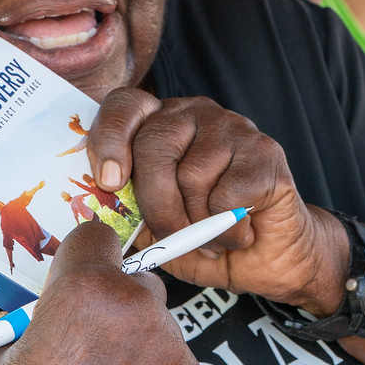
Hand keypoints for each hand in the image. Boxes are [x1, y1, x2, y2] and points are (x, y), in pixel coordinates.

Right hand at [0, 223, 208, 364]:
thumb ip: (18, 323)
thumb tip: (33, 313)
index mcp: (84, 291)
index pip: (96, 235)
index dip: (77, 259)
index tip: (65, 286)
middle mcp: (140, 313)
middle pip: (133, 281)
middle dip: (108, 304)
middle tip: (77, 350)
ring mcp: (176, 358)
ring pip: (156, 329)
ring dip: (133, 347)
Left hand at [86, 89, 349, 315]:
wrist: (268, 259)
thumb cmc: (205, 238)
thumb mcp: (152, 228)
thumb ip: (126, 209)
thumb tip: (95, 206)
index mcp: (161, 123)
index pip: (125, 105)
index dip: (109, 138)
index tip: (109, 182)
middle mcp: (196, 115)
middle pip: (155, 145)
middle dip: (155, 204)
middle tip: (172, 234)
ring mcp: (234, 128)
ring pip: (191, 176)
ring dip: (197, 225)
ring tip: (211, 235)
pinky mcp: (266, 153)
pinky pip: (228, 196)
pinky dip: (227, 231)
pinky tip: (239, 232)